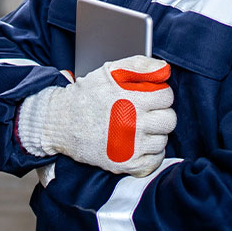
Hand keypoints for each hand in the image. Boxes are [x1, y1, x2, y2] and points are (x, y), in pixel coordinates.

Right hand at [18, 55, 176, 176]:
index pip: (167, 97)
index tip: (150, 96)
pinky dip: (150, 153)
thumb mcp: (110, 71)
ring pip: (163, 140)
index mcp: (133, 100)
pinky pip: (154, 161)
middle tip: (147, 112)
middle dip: (160, 113)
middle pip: (169, 120)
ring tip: (140, 127)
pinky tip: (139, 144)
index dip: (160, 94)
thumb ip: (140, 65)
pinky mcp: (125, 164)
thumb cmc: (87, 94)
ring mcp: (130, 147)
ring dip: (155, 133)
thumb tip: (164, 70)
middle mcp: (134, 124)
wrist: (62, 121)